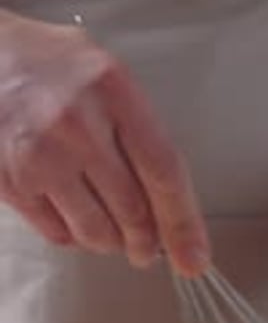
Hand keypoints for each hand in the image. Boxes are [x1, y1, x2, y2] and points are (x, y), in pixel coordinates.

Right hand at [0, 12, 208, 273]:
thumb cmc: (48, 65)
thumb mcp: (105, 75)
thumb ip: (139, 129)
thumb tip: (169, 200)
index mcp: (112, 91)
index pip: (163, 171)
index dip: (183, 223)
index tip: (194, 257)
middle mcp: (77, 125)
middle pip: (133, 211)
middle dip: (148, 243)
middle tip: (150, 250)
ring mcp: (39, 157)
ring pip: (95, 231)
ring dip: (112, 243)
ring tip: (114, 235)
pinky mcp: (10, 182)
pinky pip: (57, 233)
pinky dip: (75, 237)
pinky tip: (76, 217)